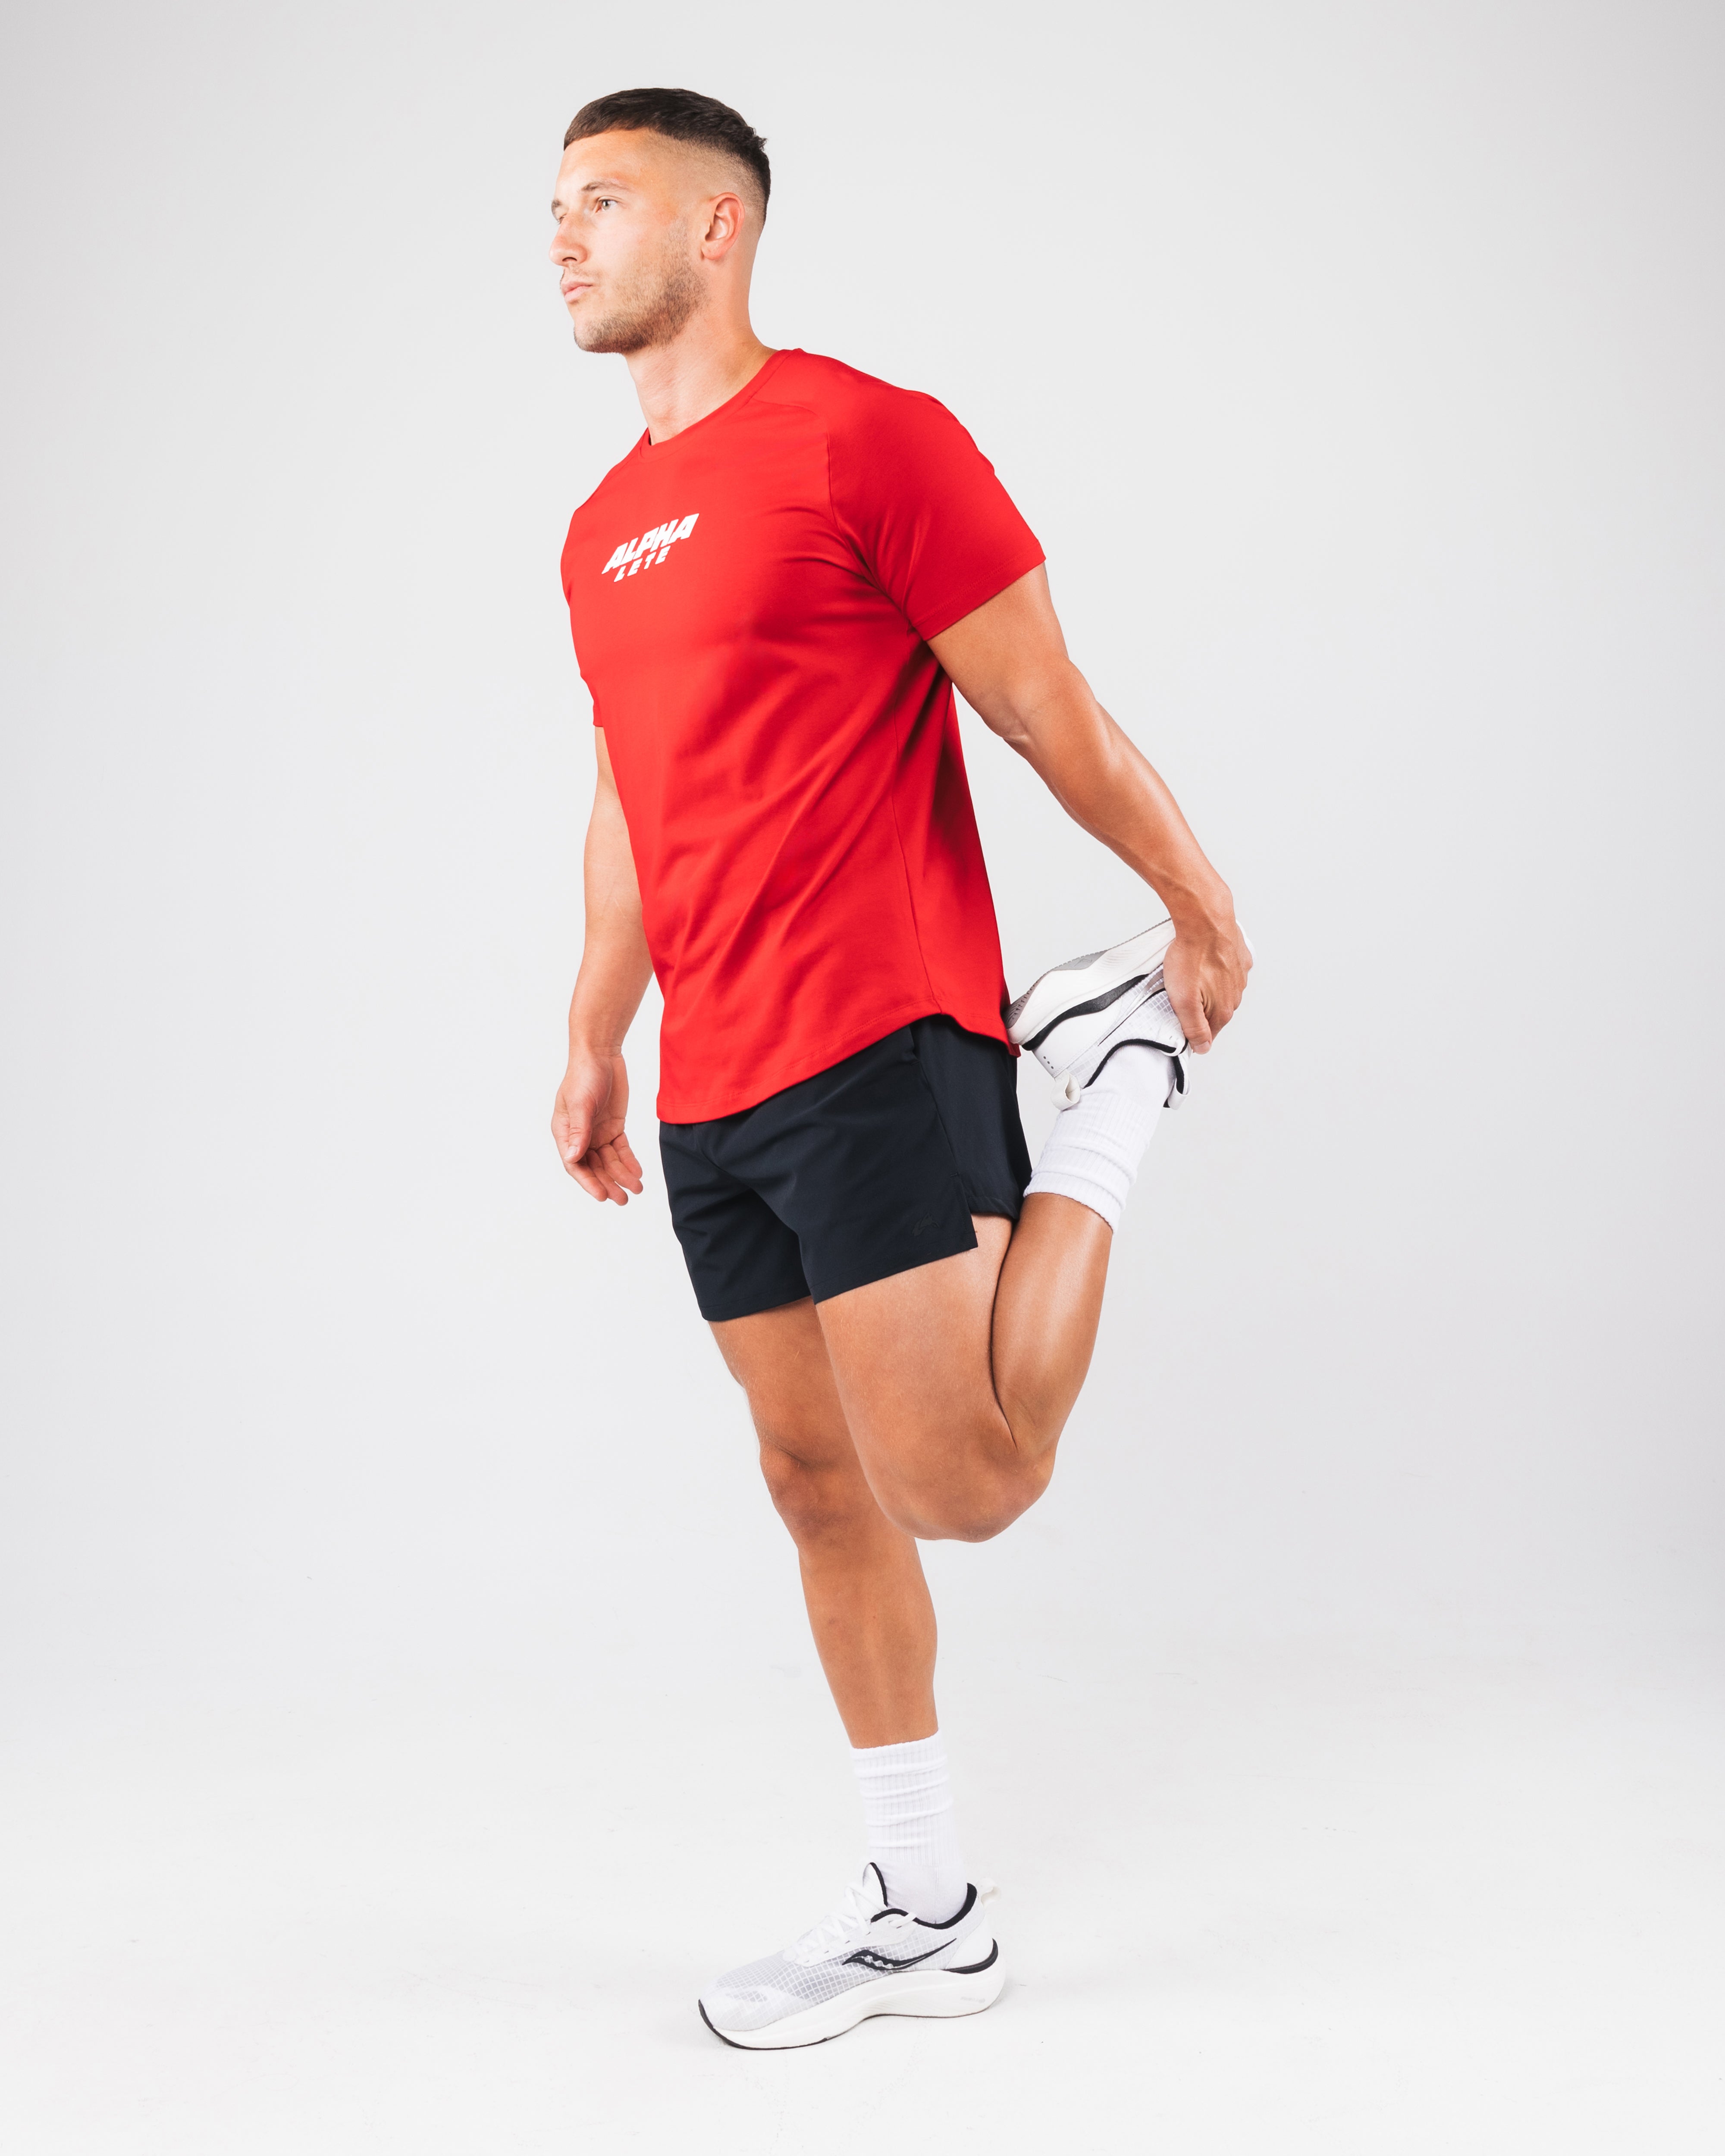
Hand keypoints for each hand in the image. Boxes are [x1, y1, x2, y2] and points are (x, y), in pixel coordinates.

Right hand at [553, 1049, 644, 1202]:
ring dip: (621, 1175)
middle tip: (623, 1200)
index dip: (588, 1182)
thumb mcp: (581, 1103)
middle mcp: (580, 1136)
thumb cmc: (583, 1075)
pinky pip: (621, 1149)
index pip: (574, 1164)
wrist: (601, 1054)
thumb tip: (572, 1157)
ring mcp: (597, 1132)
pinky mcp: (613, 1126)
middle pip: (593, 1167)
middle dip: (608, 1184)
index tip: (602, 1195)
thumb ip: (578, 1131)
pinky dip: (629, 1161)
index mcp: (564, 1132)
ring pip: (609, 1161)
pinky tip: (638, 1172)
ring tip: (636, 1189)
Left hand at [1163, 915, 1252, 1052]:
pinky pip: (1227, 969)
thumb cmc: (1192, 955)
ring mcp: (1240, 974)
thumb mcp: (1184, 1001)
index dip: (1192, 1029)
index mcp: (1224, 1009)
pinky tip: (1204, 960)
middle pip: (1214, 1011)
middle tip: (1180, 993)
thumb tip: (1203, 1047)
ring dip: (1207, 986)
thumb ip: (1194, 1028)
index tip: (1179, 1017)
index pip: (1209, 1033)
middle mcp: (1236, 994)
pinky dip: (1216, 968)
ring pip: (1221, 990)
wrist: (1205, 919)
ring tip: (1191, 974)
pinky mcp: (1239, 956)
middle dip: (1198, 1007)